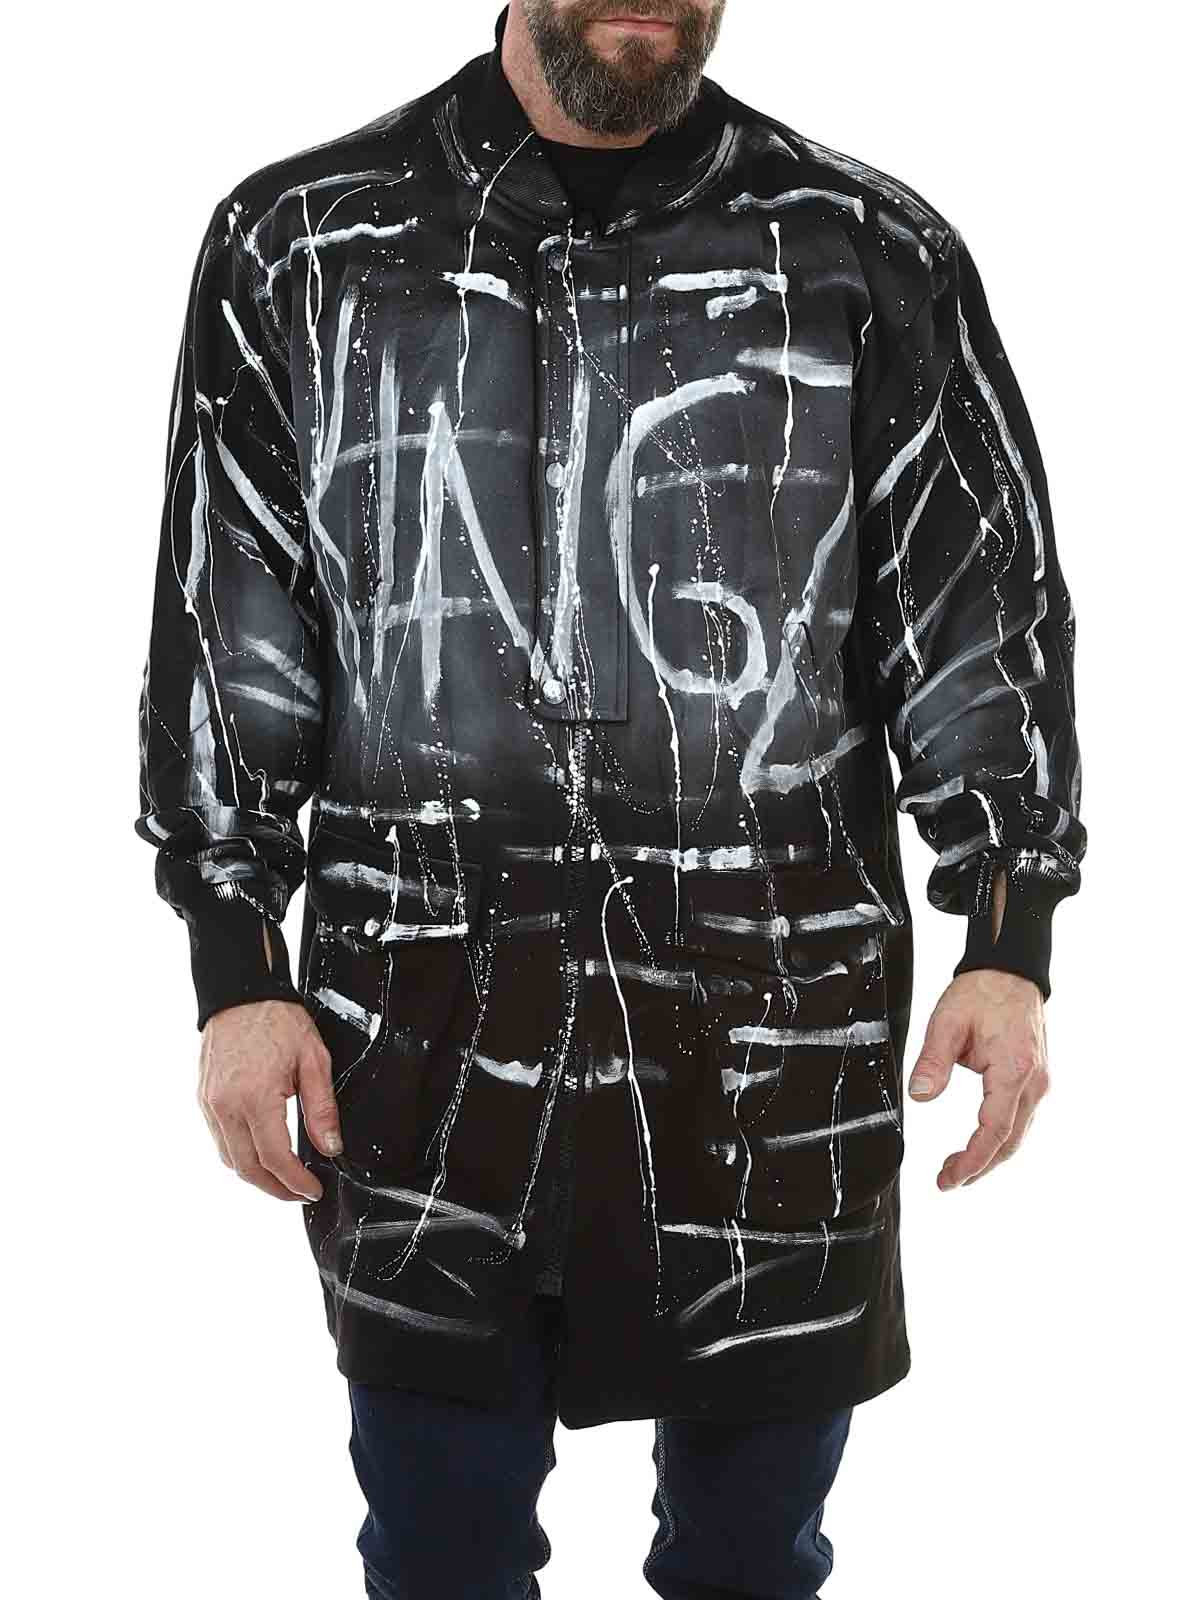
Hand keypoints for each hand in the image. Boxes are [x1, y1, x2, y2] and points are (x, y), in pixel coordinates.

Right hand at [197, 999, 341, 1201]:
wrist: (241, 993)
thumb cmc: (277, 1020)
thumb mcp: (314, 1060)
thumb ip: (322, 1108)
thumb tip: (330, 1146)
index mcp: (254, 1097)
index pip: (274, 1158)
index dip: (295, 1182)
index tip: (312, 1189)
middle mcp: (226, 1106)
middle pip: (247, 1169)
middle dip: (275, 1189)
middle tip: (299, 1193)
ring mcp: (210, 1104)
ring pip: (229, 1159)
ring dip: (255, 1176)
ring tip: (283, 1180)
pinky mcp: (204, 1099)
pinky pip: (219, 1140)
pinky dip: (240, 1156)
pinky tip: (260, 1154)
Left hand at [907, 970, 1048, 1189]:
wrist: (1010, 971)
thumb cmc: (981, 993)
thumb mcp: (946, 1022)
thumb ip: (933, 1061)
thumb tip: (921, 1097)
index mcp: (1014, 1070)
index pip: (995, 1131)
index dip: (972, 1161)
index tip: (948, 1180)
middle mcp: (1034, 1082)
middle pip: (1010, 1142)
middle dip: (979, 1167)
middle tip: (947, 1181)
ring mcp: (1039, 1082)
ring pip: (1017, 1134)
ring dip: (989, 1156)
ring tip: (956, 1169)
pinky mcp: (1035, 1079)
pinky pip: (1019, 1119)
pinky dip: (999, 1138)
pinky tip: (979, 1145)